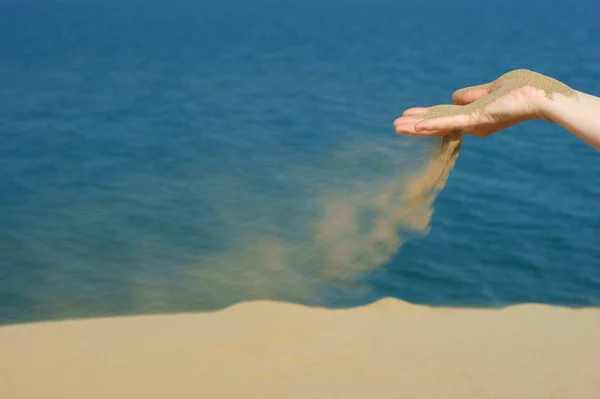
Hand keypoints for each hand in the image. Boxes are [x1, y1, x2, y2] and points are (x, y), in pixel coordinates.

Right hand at [393, 70, 547, 136]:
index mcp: (473, 114)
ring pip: (439, 125)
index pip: (443, 114)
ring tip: (396, 128)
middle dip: (415, 125)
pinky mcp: (477, 120)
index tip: (407, 116)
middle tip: (394, 126)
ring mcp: (472, 123)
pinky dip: (433, 126)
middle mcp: (470, 122)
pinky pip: (450, 123)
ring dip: (417, 127)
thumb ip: (472, 94)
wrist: (540, 97)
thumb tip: (454, 96)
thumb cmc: (522, 90)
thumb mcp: (492, 88)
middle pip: (437, 122)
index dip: (425, 115)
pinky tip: (416, 128)